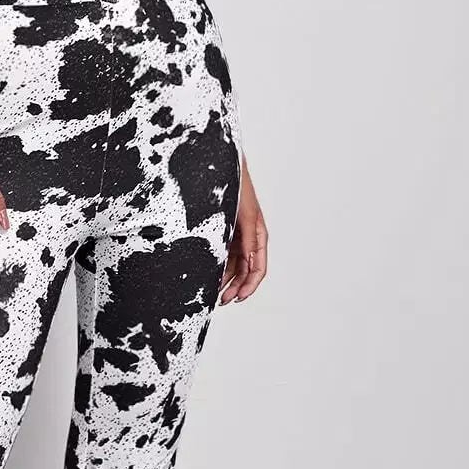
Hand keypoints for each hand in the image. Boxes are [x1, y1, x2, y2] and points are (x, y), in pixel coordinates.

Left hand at [220, 160, 266, 303]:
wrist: (221, 168)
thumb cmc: (237, 187)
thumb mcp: (244, 216)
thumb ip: (247, 239)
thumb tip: (249, 262)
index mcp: (258, 236)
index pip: (258, 268)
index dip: (249, 286)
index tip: (237, 298)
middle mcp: (249, 239)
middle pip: (245, 271)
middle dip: (235, 288)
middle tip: (221, 301)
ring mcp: (236, 236)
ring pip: (233, 266)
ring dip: (226, 281)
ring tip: (214, 294)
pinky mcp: (224, 233)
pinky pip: (223, 256)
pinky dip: (218, 268)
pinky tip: (209, 277)